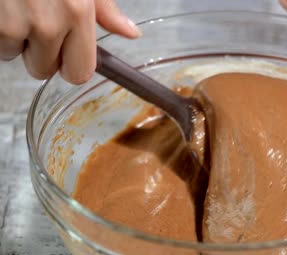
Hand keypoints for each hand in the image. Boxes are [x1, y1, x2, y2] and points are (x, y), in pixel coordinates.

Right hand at [0, 0, 140, 83]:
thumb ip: (104, 8)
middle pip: (45, 70)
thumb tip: (131, 33)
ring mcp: (15, 23)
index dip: (71, 66)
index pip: (78, 73)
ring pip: (17, 56)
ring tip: (20, 8)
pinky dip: (0, 31)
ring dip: (19, 41)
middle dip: (42, 54)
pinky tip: (7, 8)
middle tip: (39, 25)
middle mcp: (47, 25)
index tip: (67, 55)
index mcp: (77, 13)